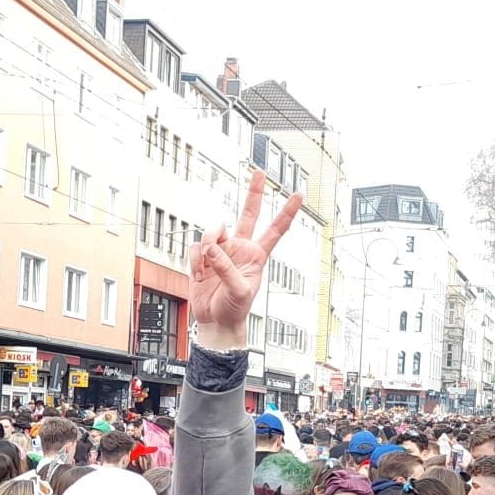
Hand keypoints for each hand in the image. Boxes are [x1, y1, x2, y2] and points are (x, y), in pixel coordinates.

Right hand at [190, 169, 302, 350]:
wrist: (215, 321)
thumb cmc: (234, 309)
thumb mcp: (240, 291)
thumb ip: (227, 268)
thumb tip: (213, 249)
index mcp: (256, 255)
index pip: (275, 230)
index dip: (287, 212)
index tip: (298, 195)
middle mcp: (239, 248)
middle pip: (248, 213)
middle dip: (254, 193)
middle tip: (260, 173)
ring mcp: (221, 251)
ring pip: (212, 231)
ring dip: (207, 248)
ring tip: (207, 270)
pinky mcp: (203, 257)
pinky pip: (196, 247)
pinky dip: (195, 261)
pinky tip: (200, 275)